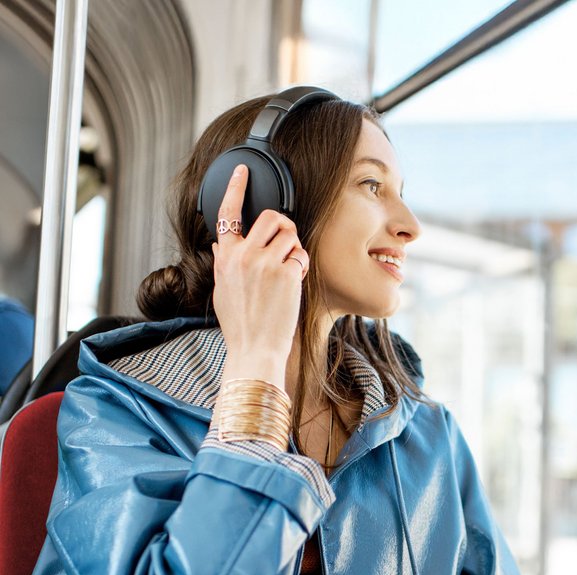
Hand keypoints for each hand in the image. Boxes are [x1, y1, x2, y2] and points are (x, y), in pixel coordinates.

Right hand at [210, 164, 308, 387]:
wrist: (254, 348)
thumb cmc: (241, 324)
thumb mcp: (223, 289)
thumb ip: (225, 263)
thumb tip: (221, 245)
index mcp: (225, 257)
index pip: (227, 214)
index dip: (235, 188)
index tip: (241, 170)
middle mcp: (242, 255)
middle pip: (271, 217)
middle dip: (284, 225)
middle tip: (286, 242)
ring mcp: (264, 262)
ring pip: (290, 233)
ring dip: (295, 248)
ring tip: (289, 269)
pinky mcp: (285, 272)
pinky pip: (300, 255)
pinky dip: (301, 266)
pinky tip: (294, 282)